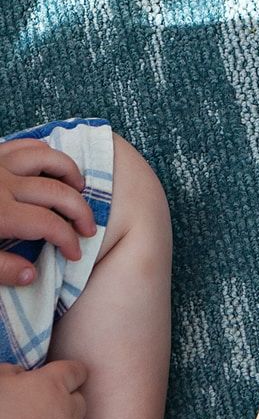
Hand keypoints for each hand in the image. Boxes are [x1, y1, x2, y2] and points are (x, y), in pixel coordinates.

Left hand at [0, 139, 96, 286]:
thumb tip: (32, 273)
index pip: (48, 226)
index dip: (68, 240)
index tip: (75, 254)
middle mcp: (3, 184)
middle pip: (57, 192)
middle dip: (80, 211)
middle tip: (89, 228)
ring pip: (47, 158)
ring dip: (68, 172)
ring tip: (78, 187)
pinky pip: (24, 144)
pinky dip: (43, 151)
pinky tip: (48, 164)